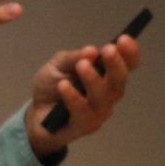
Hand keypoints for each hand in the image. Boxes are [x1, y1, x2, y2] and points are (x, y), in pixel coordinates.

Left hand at [25, 35, 142, 155]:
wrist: (34, 114)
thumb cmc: (52, 87)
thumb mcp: (58, 65)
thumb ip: (74, 58)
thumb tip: (91, 50)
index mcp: (106, 76)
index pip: (127, 65)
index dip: (130, 53)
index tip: (124, 39)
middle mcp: (108, 94)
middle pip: (119, 81)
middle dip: (116, 65)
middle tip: (108, 50)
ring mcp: (98, 112)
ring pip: (103, 97)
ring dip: (94, 80)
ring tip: (82, 65)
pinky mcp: (84, 126)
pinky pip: (83, 113)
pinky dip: (73, 98)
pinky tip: (63, 86)